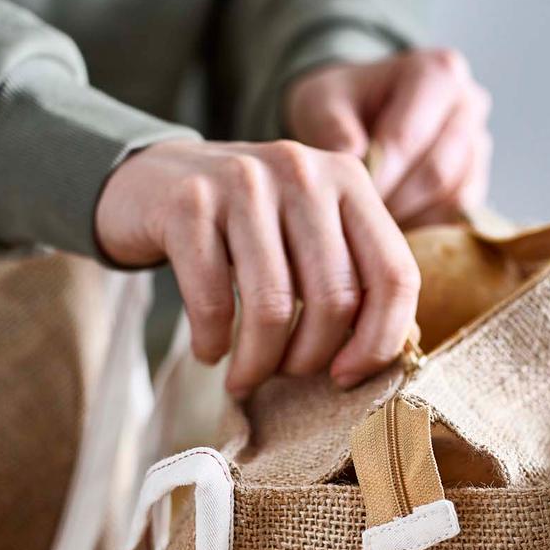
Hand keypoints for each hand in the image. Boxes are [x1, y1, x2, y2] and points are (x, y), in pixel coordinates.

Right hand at [95, 139, 418, 394]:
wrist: (154, 179)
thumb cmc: (250, 227)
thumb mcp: (311, 232)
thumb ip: (352, 275)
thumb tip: (380, 357)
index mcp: (350, 181)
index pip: (395, 275)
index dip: (380, 341)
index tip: (348, 376)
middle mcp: (304, 172)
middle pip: (335, 298)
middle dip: (311, 358)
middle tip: (287, 376)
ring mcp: (244, 182)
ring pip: (273, 305)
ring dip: (259, 362)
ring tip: (246, 377)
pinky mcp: (189, 203)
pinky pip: (213, 301)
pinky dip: (212, 342)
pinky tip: (210, 351)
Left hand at [285, 48, 491, 226]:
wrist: (361, 114)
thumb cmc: (343, 105)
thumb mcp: (321, 102)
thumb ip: (331, 126)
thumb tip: (354, 157)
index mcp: (438, 72)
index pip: (407, 138)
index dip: (375, 176)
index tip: (345, 199)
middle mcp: (469, 104)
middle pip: (436, 172)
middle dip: (393, 201)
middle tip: (358, 219)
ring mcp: (479, 144)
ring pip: (453, 198)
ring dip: (412, 217)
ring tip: (373, 222)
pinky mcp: (478, 180)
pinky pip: (460, 217)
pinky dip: (427, 227)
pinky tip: (396, 226)